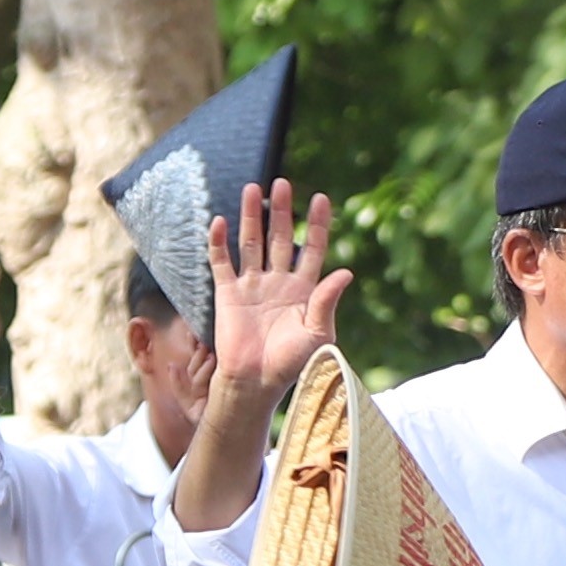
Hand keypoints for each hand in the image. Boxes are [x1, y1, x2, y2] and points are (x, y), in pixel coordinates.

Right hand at [205, 179, 348, 397]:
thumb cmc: (292, 363)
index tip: (321, 198)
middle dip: (282, 211)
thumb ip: (328, 300)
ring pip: (251, 242)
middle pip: (280, 237)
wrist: (256, 382)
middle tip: (282, 183)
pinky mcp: (228, 294)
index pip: (312, 248)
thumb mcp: (318, 333)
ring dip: (252, 216)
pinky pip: (222, 262)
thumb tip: (346, 271)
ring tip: (253, 188)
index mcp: (304, 290)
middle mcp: (278, 282)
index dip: (317, 224)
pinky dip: (218, 242)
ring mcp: (252, 286)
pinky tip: (218, 221)